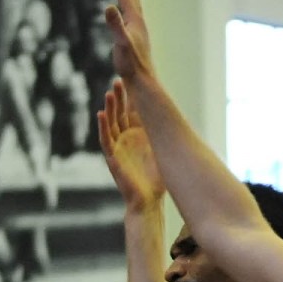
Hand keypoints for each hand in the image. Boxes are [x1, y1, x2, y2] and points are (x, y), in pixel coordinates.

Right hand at [98, 78, 163, 209]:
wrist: (147, 201)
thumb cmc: (156, 180)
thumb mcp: (163, 152)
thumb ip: (166, 137)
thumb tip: (182, 122)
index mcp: (139, 136)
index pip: (133, 112)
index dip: (132, 97)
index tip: (135, 80)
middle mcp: (126, 139)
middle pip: (121, 113)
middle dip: (120, 98)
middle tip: (118, 80)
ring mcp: (118, 147)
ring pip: (111, 123)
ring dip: (109, 108)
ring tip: (109, 93)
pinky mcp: (112, 158)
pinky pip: (105, 140)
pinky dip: (102, 127)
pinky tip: (100, 114)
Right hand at [103, 0, 154, 80]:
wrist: (142, 82)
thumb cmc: (131, 64)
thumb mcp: (120, 42)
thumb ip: (115, 24)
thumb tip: (109, 6)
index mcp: (135, 22)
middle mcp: (139, 26)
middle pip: (134, 2)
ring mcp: (139, 35)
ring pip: (135, 13)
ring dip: (131, 1)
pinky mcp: (137, 44)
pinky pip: (133, 24)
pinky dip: (129, 17)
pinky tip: (127, 23)